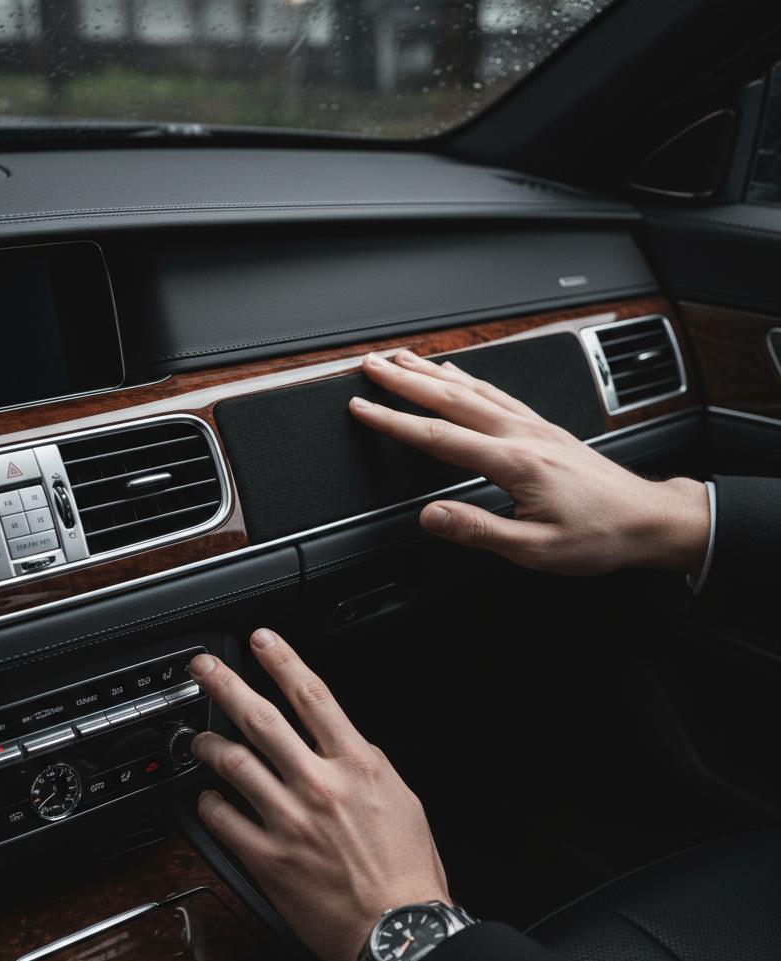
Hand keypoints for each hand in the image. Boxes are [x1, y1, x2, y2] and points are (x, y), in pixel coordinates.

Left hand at [189, 630, 448, 960]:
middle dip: (226, 684)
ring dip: (208, 744)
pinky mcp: (268, 859)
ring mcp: (289, 820)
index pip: (312, 695)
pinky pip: (224, 820)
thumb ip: (366, 762)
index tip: (261, 640)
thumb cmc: (407, 870)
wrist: (401, 931)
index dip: (283, 660)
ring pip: (234, 764)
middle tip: (203, 667)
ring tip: (198, 737)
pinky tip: (205, 797)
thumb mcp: (401, 797)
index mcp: (356, 764)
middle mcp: (319, 784)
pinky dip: (209, 804)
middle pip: (261, 719)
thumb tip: (340, 738)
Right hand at [349, 350, 709, 576]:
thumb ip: (478, 530)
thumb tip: (431, 516)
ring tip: (402, 359)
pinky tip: (456, 373)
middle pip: (451, 398)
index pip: (438, 437)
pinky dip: (468, 377)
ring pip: (473, 388)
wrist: (649, 521)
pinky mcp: (544, 427)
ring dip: (433, 371)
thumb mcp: (534, 550)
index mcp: (515, 463)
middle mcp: (522, 434)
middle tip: (372, 366)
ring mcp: (534, 426)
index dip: (394, 421)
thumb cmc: (599, 535)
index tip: (363, 408)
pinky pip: (497, 392)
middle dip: (405, 380)